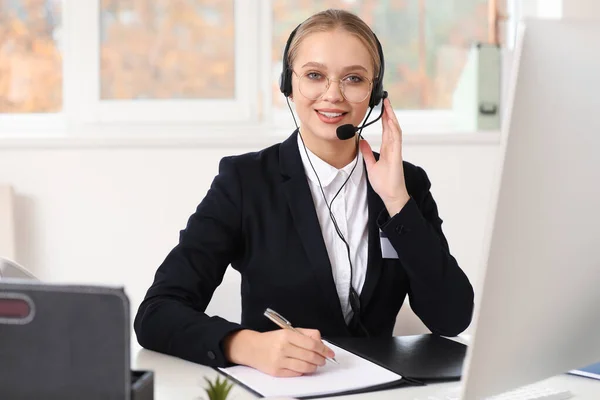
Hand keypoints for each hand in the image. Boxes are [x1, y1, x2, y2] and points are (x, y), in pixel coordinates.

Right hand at [224, 328, 335, 376]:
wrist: (252, 348)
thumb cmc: (272, 340)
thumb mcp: (288, 331)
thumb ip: (306, 334)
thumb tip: (321, 343)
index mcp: (287, 335)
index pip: (312, 343)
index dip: (324, 349)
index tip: (330, 353)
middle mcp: (283, 347)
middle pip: (310, 356)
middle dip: (321, 359)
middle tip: (323, 359)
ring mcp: (279, 361)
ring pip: (305, 367)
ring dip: (314, 367)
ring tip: (315, 364)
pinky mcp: (276, 372)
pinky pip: (296, 374)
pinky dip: (303, 371)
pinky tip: (304, 368)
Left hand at [359, 97, 409, 215]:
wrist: (391, 195)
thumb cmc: (384, 183)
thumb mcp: (371, 165)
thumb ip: (366, 153)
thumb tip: (361, 141)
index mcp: (388, 150)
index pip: (386, 130)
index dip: (385, 118)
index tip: (382, 108)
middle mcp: (393, 148)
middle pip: (392, 126)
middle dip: (389, 113)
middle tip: (385, 100)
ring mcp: (396, 151)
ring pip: (395, 130)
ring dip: (391, 117)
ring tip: (387, 105)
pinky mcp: (396, 156)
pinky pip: (396, 140)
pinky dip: (393, 129)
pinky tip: (390, 121)